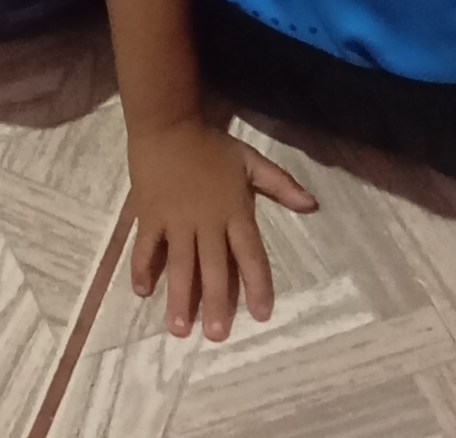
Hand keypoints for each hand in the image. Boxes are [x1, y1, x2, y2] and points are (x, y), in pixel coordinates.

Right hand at [125, 119, 310, 340]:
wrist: (167, 121)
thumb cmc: (210, 143)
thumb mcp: (249, 160)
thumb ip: (280, 184)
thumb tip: (313, 204)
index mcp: (234, 211)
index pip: (250, 255)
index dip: (257, 286)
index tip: (261, 315)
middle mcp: (206, 222)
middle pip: (214, 268)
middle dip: (216, 302)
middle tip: (217, 335)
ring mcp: (176, 220)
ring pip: (180, 265)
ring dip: (180, 297)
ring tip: (180, 328)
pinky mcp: (150, 214)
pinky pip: (146, 246)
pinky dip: (143, 268)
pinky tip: (142, 291)